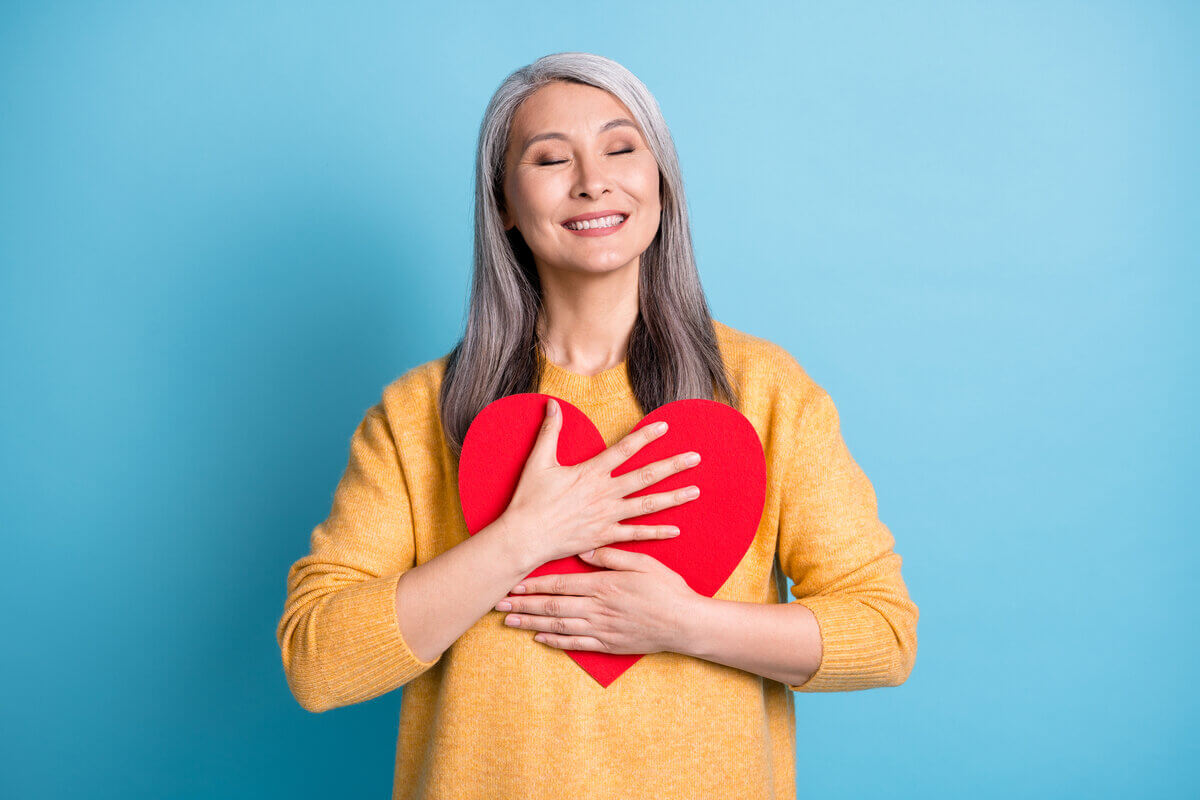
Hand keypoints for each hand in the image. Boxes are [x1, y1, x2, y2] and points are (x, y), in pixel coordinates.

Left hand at [494, 546, 698, 654]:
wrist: (685, 623)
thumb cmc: (666, 589)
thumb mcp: (642, 562)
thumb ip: (610, 555)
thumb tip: (582, 548)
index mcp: (603, 585)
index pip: (560, 585)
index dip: (533, 584)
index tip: (513, 582)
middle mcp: (597, 608)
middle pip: (551, 606)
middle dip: (522, 604)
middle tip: (498, 602)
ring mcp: (602, 629)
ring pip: (558, 626)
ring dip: (531, 624)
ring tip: (508, 621)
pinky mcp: (608, 645)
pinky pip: (575, 644)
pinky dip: (554, 641)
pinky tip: (538, 638)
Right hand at [500, 397, 701, 565]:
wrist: (525, 536)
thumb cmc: (529, 500)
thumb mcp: (538, 461)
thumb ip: (549, 432)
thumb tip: (551, 403)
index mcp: (591, 472)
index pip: (624, 449)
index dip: (646, 436)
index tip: (665, 427)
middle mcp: (605, 493)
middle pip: (646, 476)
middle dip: (673, 466)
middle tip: (696, 458)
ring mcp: (608, 516)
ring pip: (648, 505)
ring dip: (674, 497)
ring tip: (696, 491)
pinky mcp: (605, 536)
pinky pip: (636, 535)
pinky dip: (657, 533)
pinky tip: (676, 529)